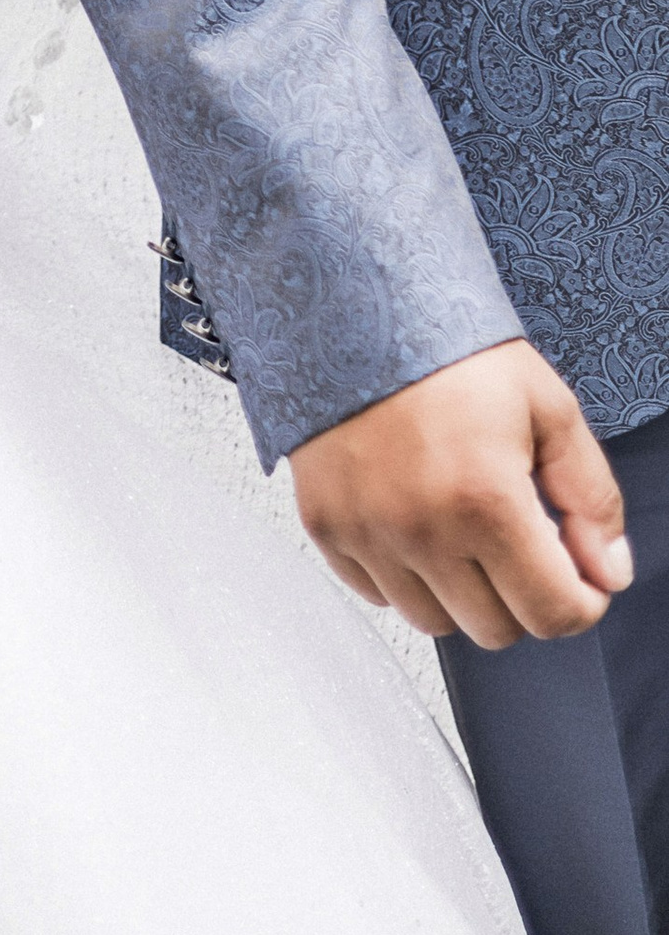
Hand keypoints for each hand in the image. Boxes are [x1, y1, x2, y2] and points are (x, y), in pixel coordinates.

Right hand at [288, 337, 632, 647]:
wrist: (352, 305)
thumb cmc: (448, 349)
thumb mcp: (547, 406)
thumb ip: (591, 496)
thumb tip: (610, 569)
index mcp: (485, 501)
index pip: (552, 614)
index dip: (581, 603)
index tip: (579, 576)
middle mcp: (420, 528)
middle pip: (494, 630)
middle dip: (522, 596)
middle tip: (521, 543)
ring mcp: (366, 532)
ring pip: (433, 622)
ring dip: (461, 592)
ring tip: (464, 531)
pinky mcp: (325, 526)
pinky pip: (377, 594)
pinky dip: (403, 576)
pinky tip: (417, 523)